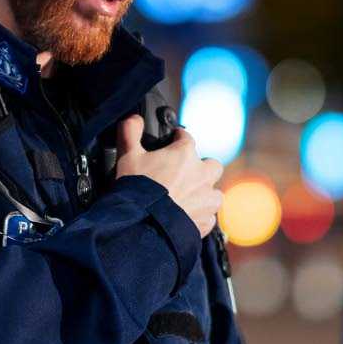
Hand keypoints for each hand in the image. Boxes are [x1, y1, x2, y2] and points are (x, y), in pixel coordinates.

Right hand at [116, 115, 223, 238]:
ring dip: (205, 193)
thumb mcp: (127, 156)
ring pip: (215, 193)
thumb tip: (132, 118)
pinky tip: (187, 217)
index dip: (177, 138)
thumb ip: (130, 132)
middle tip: (185, 172)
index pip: (186, 137)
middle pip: (212, 165)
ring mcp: (206, 199)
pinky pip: (209, 217)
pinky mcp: (205, 221)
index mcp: (185, 155)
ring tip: (189, 197)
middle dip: (202, 167)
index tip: (172, 140)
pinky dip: (200, 216)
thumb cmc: (136, 189)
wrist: (141, 225)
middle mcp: (201, 175)